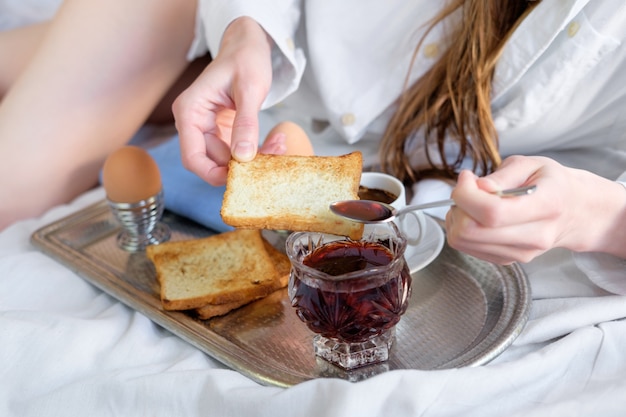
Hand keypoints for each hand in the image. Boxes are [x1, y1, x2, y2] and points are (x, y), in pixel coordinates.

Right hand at [172, 17, 275, 185]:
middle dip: (240, 166)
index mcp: (189, 111)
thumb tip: (243, 156)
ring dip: (251, 161)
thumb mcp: (250, 89)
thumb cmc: (245, 59)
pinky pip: (234, 152)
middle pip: (209, 162)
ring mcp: (207, 128)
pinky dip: (254, 152)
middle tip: (272, 157)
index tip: (243, 175)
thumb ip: (246, 123)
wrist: (248, 46)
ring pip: (224, 160)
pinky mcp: (221, 131)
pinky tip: (273, 143)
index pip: (192, 157)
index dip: (214, 173)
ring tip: (278, 146)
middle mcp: (193, 123)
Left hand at [445, 155, 625, 263]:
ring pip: (464, 242)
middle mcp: (535, 236)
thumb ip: (502, 175)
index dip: (467, 194)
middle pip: (471, 232)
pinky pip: (467, 248)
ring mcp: (521, 253)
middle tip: (467, 189)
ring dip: (457, 218)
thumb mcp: (531, 164)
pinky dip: (462, 230)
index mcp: (546, 206)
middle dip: (458, 206)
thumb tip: (478, 187)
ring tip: (472, 202)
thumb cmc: (550, 183)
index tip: (467, 177)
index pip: (492, 212)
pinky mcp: (508, 260)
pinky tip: (476, 217)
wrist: (574, 212)